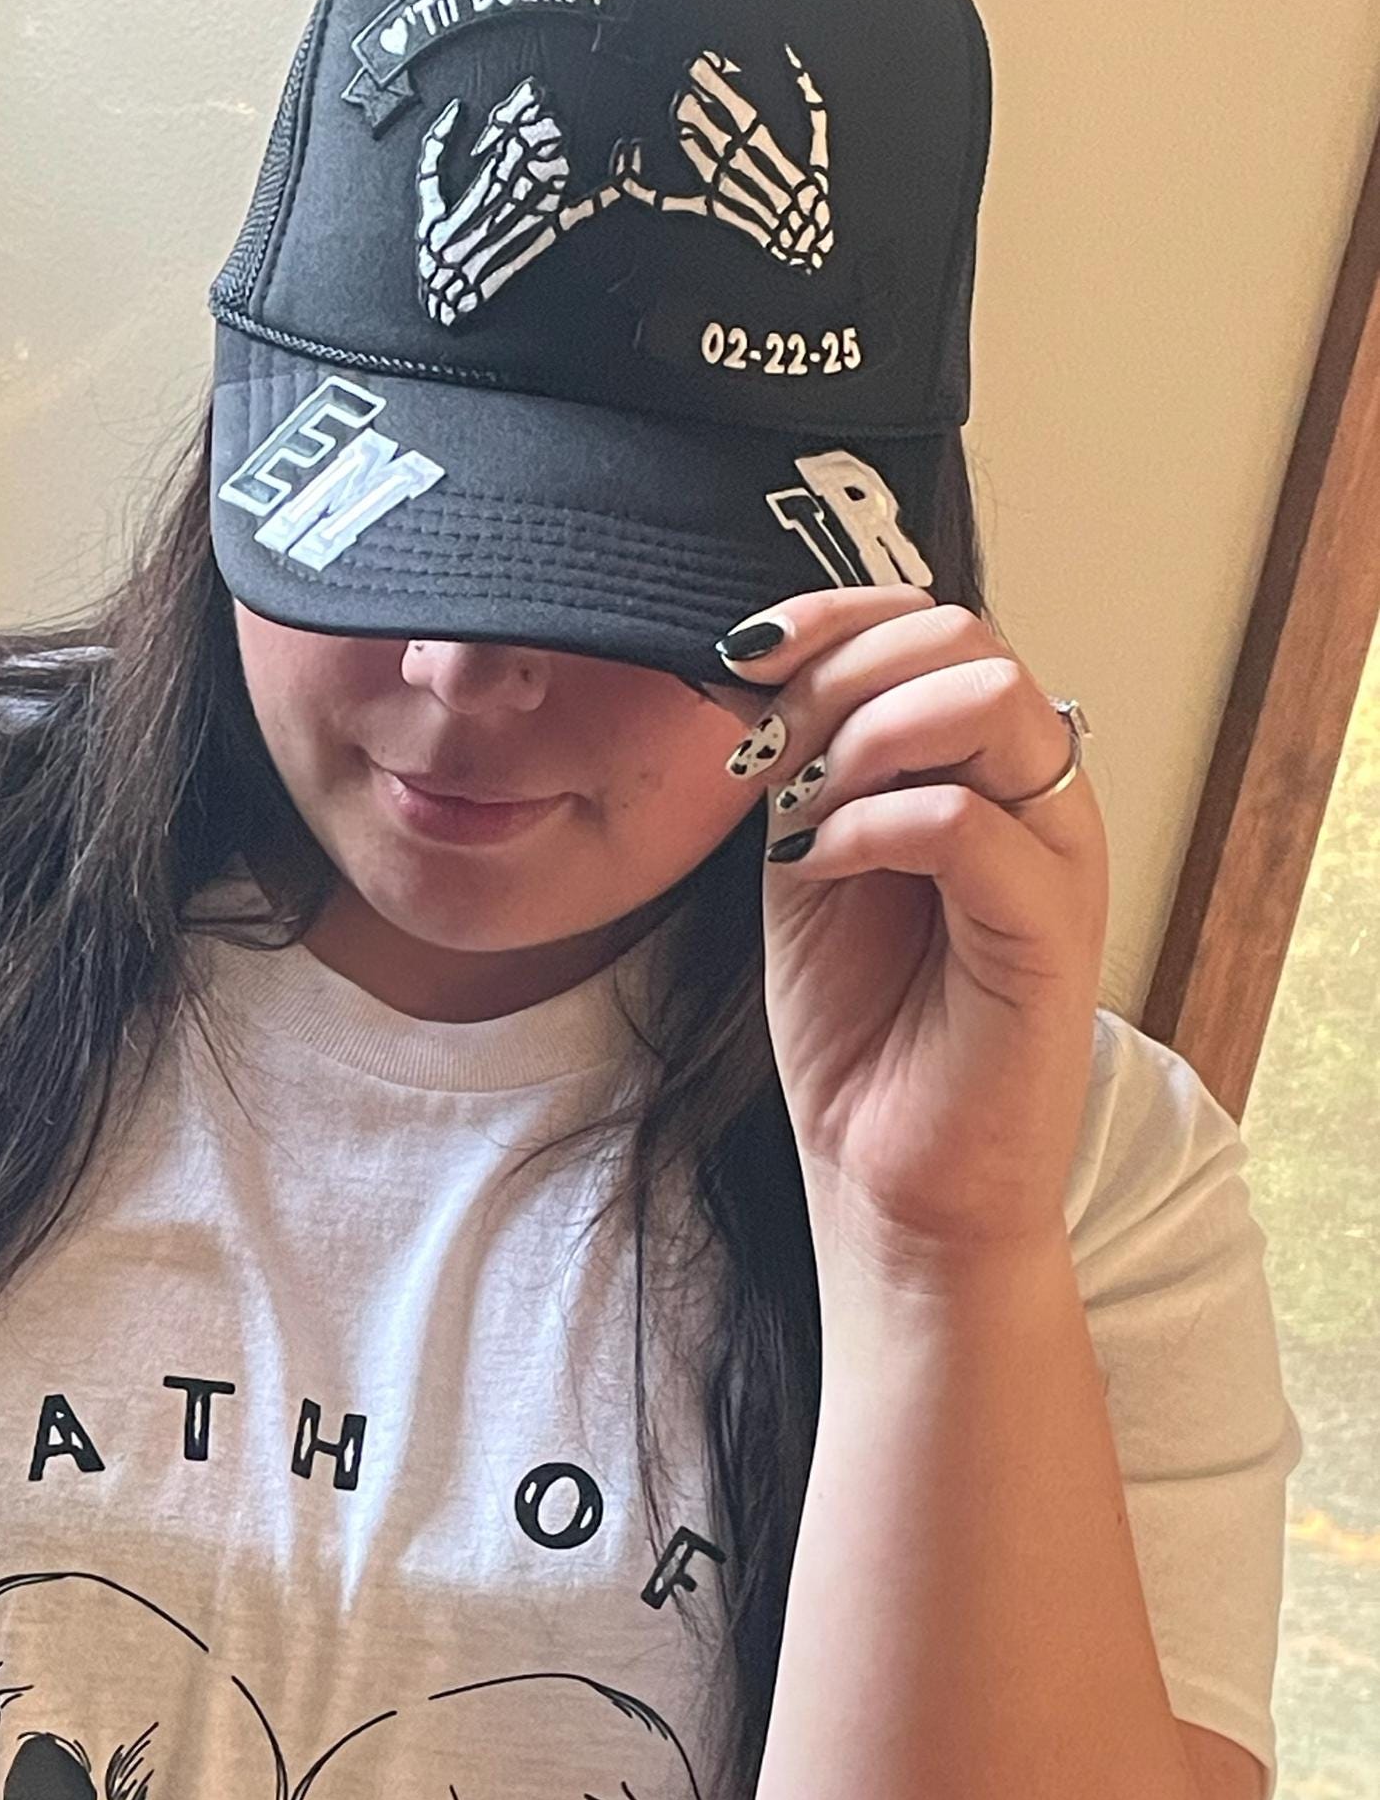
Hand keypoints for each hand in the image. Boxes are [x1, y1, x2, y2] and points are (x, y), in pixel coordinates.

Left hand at [700, 584, 1108, 1266]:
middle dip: (842, 671)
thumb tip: (760, 679)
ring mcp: (1055, 862)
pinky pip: (968, 824)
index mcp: (987, 775)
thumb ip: (805, 773)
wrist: (892, 1184)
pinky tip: (815, 862)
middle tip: (767, 750)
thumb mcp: (810, 869)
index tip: (744, 652)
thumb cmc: (861, 1034)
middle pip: (968, 642)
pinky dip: (873, 821)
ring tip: (798, 806)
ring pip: (990, 703)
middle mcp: (1039, 801)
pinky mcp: (1047, 935)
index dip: (839, 615)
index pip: (938, 628)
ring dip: (865, 730)